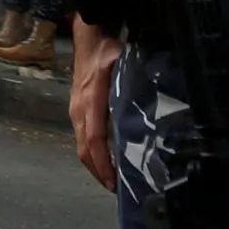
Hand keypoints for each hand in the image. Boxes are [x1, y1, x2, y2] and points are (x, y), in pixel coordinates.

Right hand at [70, 20, 122, 192]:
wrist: (87, 39)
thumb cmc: (107, 50)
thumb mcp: (123, 63)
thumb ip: (133, 84)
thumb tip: (152, 109)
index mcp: (91, 101)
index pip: (95, 139)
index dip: (103, 163)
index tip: (113, 182)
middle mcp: (80, 110)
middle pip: (85, 149)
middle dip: (98, 171)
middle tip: (115, 190)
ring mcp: (76, 111)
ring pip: (81, 146)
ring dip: (94, 165)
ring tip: (112, 180)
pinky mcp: (77, 111)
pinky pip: (83, 138)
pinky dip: (92, 153)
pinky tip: (106, 159)